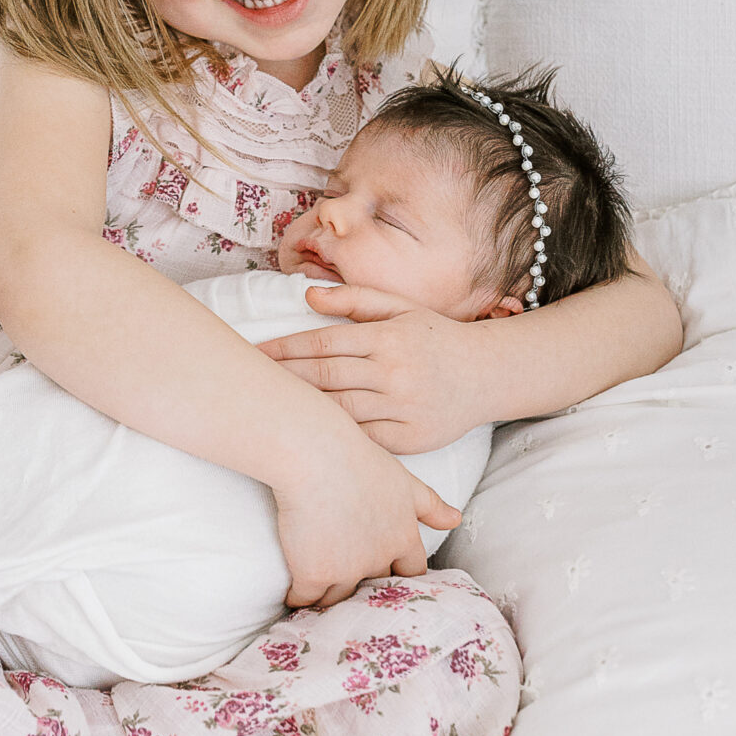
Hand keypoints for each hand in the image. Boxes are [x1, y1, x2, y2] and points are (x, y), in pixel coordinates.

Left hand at [259, 284, 486, 454]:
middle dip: (283, 378)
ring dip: (302, 409)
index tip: (255, 354)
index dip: (285, 349)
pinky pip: (363, 438)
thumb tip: (308, 296)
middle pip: (325, 376)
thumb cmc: (435, 338)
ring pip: (339, 410)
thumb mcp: (401, 308)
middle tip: (249, 381)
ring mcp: (402, 408)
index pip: (323, 342)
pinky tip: (308, 434)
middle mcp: (394, 372)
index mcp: (387, 337)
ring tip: (270, 407)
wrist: (487, 375)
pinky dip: (335, 436)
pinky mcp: (410, 439)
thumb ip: (355, 299)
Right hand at [273, 432, 460, 610]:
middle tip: (349, 596)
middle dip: (364, 593)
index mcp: (402, 538)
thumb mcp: (405, 481)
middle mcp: (378, 559)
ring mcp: (346, 570)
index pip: (410, 573)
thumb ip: (431, 505)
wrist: (316, 456)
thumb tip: (456, 520)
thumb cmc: (359, 460)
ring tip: (318, 604)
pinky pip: (306, 599)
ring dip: (330, 600)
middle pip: (375, 590)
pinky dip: (299, 601)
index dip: (398, 577)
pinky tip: (293, 598)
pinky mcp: (314, 574)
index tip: (387, 581)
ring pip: (339, 598)